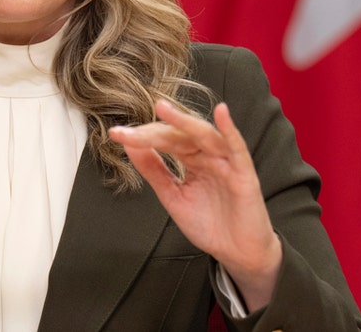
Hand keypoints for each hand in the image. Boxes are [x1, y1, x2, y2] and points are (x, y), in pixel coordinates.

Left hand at [109, 100, 280, 311]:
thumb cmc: (210, 224)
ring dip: (183, 121)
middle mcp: (208, 155)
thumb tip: (130, 146)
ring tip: (162, 108)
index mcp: (191, 159)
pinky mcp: (244, 173)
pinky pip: (237, 147)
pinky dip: (230, 129)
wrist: (237, 253)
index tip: (116, 135)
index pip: (164, 140)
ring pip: (203, 135)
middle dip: (152, 132)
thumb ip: (154, 171)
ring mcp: (226, 161)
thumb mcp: (173, 196)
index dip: (141, 138)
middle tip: (127, 131)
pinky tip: (221, 113)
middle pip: (179, 135)